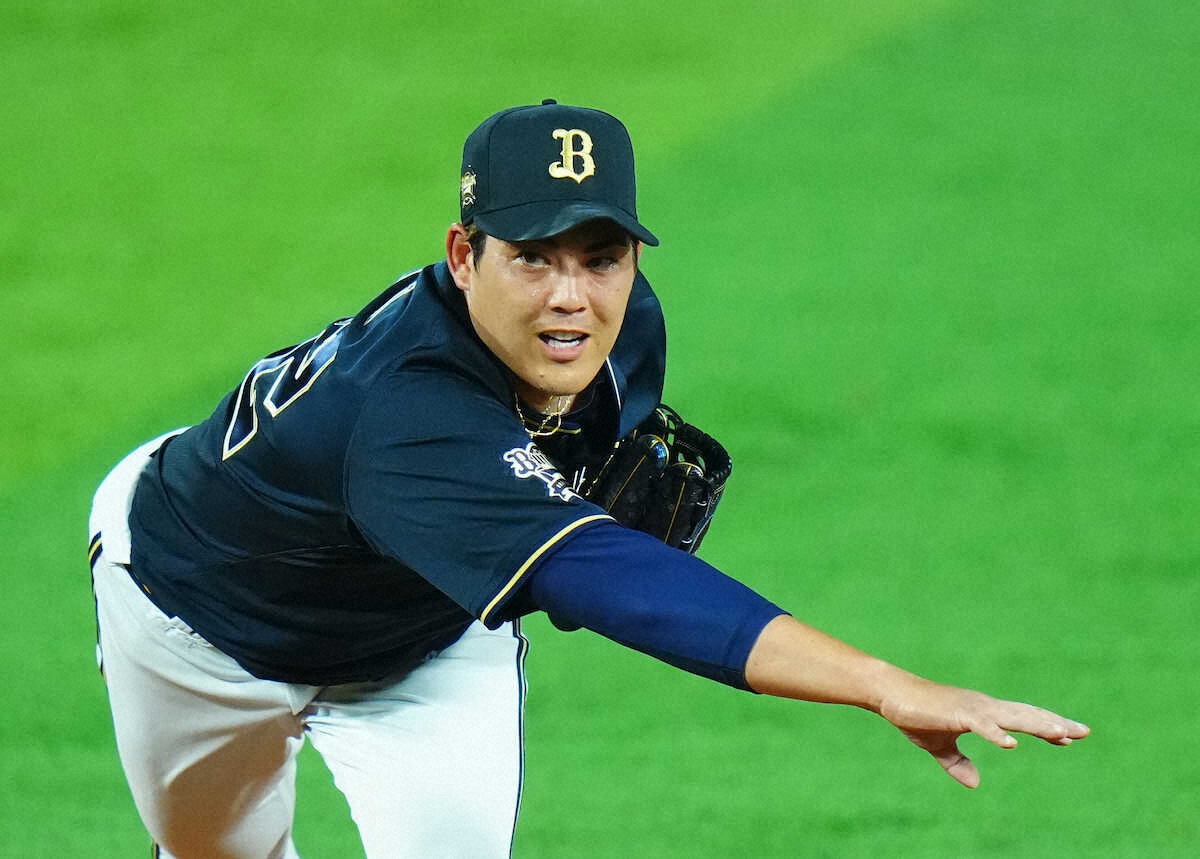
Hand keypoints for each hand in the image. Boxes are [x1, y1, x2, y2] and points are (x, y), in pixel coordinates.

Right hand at [878, 676, 1089, 788]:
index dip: (1045, 727)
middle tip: (1084, 731)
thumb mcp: (939, 746)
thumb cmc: (915, 715)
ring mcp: (972, 708)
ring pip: (1011, 718)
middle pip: (1026, 715)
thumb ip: (957, 763)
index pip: (1021, 719)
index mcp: (983, 713)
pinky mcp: (956, 713)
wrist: (891, 694)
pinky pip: (981, 725)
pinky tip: (1011, 745)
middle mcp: (984, 707)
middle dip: (1055, 723)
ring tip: (1061, 734)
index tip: (1070, 736)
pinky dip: (996, 733)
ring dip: (1036, 725)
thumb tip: (975, 783)